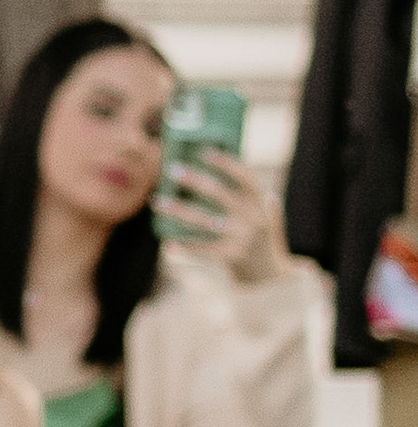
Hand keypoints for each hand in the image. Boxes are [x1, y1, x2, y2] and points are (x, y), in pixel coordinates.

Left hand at [166, 146, 286, 283]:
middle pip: (219, 194)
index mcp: (260, 202)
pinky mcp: (232, 256)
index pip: (246, 177)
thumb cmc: (260, 235)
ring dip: (177, 210)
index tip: (204, 152)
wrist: (270, 275)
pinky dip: (185, 247)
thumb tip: (226, 164)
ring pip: (203, 220)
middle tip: (171, 169)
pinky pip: (204, 250)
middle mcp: (253, 217)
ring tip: (156, 202)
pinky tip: (167, 244)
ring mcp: (242, 237)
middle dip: (194, 180)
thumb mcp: (264, 212)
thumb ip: (251, 194)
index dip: (227, 163)